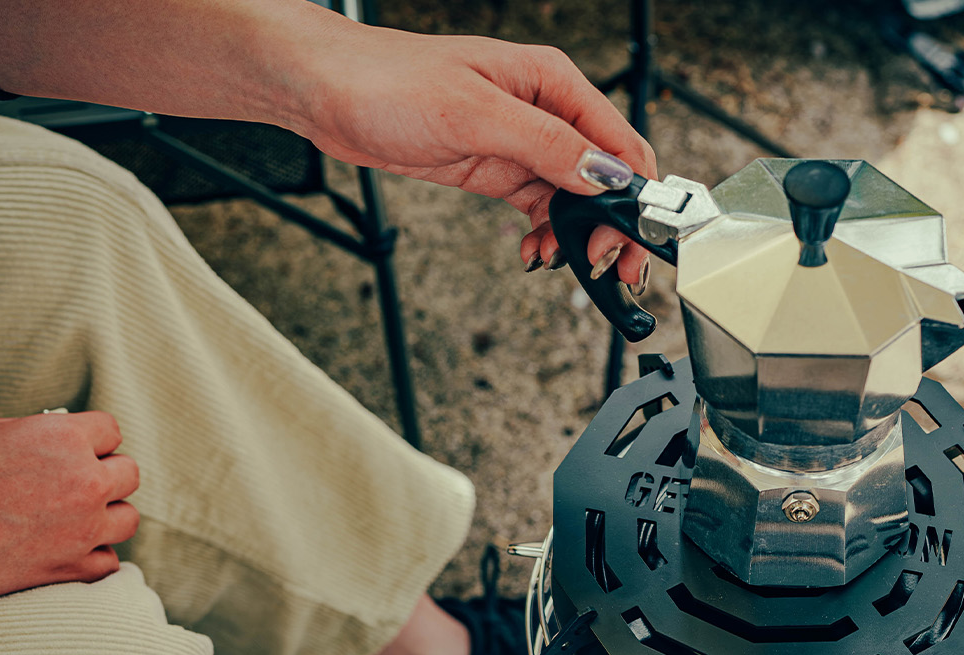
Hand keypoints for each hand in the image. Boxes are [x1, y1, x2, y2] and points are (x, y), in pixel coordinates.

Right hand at [0, 413, 140, 614]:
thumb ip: (25, 434)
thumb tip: (44, 438)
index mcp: (61, 437)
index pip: (110, 430)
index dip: (90, 439)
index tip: (75, 449)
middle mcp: (84, 480)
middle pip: (128, 472)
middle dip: (104, 474)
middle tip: (73, 484)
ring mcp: (85, 529)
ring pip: (128, 518)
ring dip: (106, 517)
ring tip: (73, 519)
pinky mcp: (74, 570)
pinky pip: (110, 561)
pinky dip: (92, 558)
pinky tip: (66, 552)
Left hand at [281, 19, 656, 282]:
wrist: (327, 92)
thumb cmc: (388, 79)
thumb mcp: (473, 114)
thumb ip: (545, 145)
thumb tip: (605, 176)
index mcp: (552, 82)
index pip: (620, 144)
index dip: (635, 199)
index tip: (630, 242)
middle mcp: (545, 110)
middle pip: (606, 178)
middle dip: (612, 227)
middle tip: (604, 267)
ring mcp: (522, 142)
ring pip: (576, 200)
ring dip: (576, 238)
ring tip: (559, 261)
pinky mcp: (498, 168)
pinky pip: (541, 209)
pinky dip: (547, 236)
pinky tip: (535, 254)